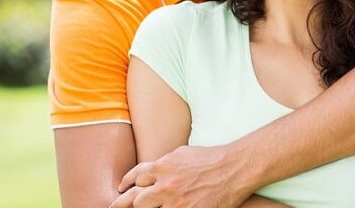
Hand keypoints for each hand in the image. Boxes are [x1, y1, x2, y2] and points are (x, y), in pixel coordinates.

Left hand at [110, 145, 254, 207]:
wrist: (235, 168)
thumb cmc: (212, 158)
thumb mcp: (183, 153)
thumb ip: (165, 163)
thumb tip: (153, 171)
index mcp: (163, 166)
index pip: (136, 177)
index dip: (127, 184)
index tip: (122, 190)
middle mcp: (166, 184)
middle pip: (137, 200)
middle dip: (129, 203)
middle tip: (118, 206)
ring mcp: (176, 201)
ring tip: (147, 206)